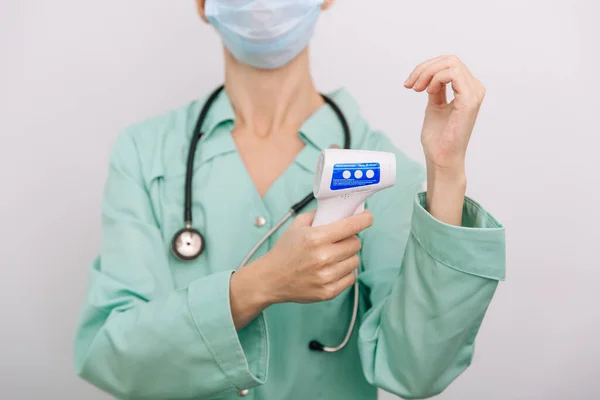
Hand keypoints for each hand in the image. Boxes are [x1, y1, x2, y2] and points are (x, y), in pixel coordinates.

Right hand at [228, 210, 371, 329]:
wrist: (270, 279)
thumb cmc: (284, 251)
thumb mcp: (297, 226)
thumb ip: (318, 215)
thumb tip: (340, 209)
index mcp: (315, 238)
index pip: (351, 226)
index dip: (364, 219)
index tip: (367, 217)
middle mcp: (323, 257)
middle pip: (356, 243)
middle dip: (350, 239)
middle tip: (340, 240)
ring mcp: (326, 276)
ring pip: (355, 261)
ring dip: (348, 256)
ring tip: (334, 256)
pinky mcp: (328, 292)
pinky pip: (351, 277)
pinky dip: (345, 272)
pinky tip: (333, 269)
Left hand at [404, 54, 485, 174]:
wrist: (440, 157)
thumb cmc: (438, 138)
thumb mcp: (434, 106)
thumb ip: (436, 89)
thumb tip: (430, 76)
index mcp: (467, 90)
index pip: (449, 64)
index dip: (426, 68)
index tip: (410, 84)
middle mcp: (474, 89)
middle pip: (449, 60)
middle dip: (424, 68)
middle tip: (411, 85)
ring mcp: (474, 93)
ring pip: (450, 63)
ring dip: (427, 73)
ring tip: (416, 88)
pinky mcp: (469, 100)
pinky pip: (452, 74)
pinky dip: (435, 79)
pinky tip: (427, 91)